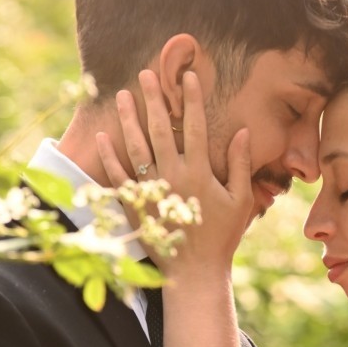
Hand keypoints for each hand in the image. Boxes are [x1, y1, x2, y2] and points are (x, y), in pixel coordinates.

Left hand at [96, 68, 252, 274]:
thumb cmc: (222, 237)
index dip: (192, 99)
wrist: (195, 272)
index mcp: (200, 173)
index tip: (189, 75)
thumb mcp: (240, 201)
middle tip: (146, 73)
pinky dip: (109, 157)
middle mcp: (173, 177)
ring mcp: (152, 191)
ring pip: (136, 148)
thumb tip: (244, 132)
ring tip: (123, 95)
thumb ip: (241, 165)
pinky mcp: (135, 206)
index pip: (196, 127)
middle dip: (155, 99)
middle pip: (161, 129)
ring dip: (129, 119)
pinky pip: (119, 177)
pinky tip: (103, 137)